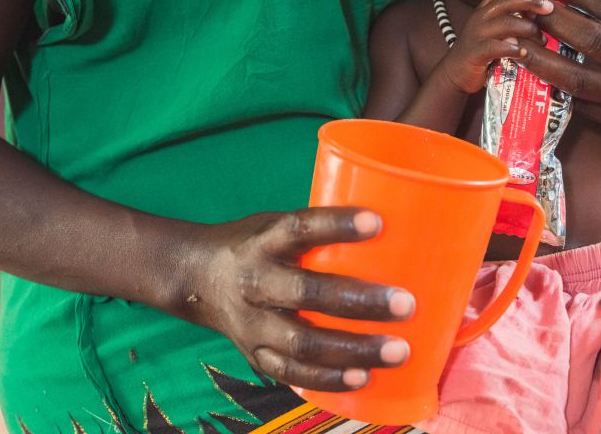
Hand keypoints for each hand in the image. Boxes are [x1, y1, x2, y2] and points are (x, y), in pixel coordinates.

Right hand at [188, 208, 413, 391]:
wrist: (195, 278)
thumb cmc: (254, 245)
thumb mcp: (275, 225)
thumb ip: (318, 234)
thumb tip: (389, 233)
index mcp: (262, 241)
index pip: (299, 228)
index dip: (336, 225)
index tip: (377, 222)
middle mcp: (254, 282)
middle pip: (305, 293)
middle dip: (358, 301)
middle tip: (405, 304)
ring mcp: (251, 324)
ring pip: (302, 344)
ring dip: (354, 350)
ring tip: (397, 350)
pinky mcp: (254, 354)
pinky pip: (292, 373)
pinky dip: (328, 378)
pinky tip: (363, 378)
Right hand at [439, 0, 552, 93]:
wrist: (455, 74)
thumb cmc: (480, 52)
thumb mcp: (492, 31)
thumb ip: (510, 21)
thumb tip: (539, 14)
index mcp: (483, 10)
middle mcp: (479, 18)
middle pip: (506, 1)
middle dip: (530, 2)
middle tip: (549, 9)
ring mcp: (476, 34)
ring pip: (505, 23)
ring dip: (528, 29)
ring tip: (541, 39)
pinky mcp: (476, 52)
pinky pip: (497, 47)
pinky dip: (514, 49)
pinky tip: (524, 53)